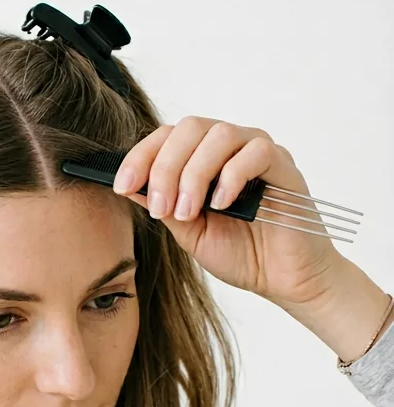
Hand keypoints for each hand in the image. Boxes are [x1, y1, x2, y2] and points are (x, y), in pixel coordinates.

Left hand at [112, 116, 344, 305]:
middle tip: (160, 207)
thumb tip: (128, 185)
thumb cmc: (240, 252)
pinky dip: (232, 176)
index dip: (141, 156)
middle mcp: (230, 146)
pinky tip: (221, 205)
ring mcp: (257, 152)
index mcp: (203, 157)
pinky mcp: (283, 166)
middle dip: (165, 167)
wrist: (281, 278)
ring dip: (194, 174)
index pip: (167, 136)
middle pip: (189, 128)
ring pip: (219, 134)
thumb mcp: (187, 231)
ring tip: (189, 212)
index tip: (123, 186)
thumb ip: (162, 204)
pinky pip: (256, 152)